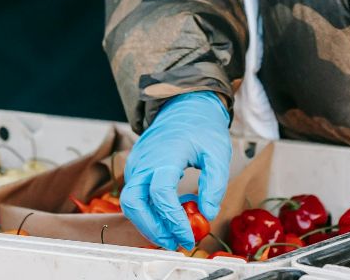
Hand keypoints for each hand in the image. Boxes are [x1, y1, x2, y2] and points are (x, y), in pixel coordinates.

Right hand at [121, 91, 229, 250]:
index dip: (173, 219)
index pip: (160, 193)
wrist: (184, 106)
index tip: (189, 236)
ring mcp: (136, 165)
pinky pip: (135, 196)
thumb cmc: (202, 128)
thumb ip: (215, 184)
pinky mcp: (136, 170)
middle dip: (152, 228)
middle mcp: (144, 161)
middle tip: (175, 243)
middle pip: (134, 203)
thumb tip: (208, 213)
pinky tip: (168, 217)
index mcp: (164, 155)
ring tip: (173, 234)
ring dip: (149, 224)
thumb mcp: (218, 153)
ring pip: (130, 204)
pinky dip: (148, 212)